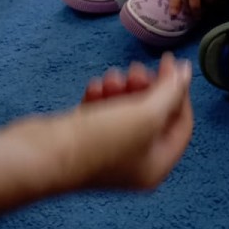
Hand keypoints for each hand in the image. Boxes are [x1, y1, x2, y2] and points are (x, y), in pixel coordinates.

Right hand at [57, 54, 193, 190]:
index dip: (179, 92)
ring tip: (109, 79)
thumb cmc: (99, 142)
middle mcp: (135, 164)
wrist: (42, 156)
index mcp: (157, 166)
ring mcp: (108, 155)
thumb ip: (171, 92)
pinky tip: (93, 89)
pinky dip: (101, 98)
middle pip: (153, 117)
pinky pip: (102, 114)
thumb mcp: (147, 114)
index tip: (168, 63)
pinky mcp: (84, 143)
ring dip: (121, 89)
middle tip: (135, 69)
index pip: (182, 124)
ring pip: (126, 112)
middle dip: (146, 88)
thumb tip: (186, 72)